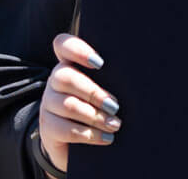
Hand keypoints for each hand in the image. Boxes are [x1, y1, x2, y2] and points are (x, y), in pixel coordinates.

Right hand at [38, 34, 120, 172]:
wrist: (80, 141)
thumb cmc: (103, 105)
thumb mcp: (108, 87)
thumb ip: (114, 77)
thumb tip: (139, 77)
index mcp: (71, 64)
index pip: (63, 44)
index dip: (77, 49)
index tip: (100, 63)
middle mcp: (55, 80)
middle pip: (65, 77)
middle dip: (94, 92)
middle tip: (115, 106)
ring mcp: (48, 103)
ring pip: (68, 105)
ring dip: (96, 116)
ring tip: (116, 125)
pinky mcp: (47, 127)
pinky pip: (65, 129)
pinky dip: (90, 134)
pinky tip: (107, 137)